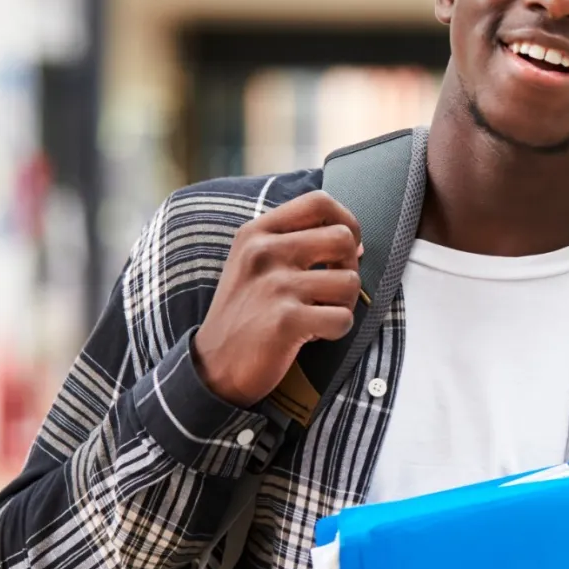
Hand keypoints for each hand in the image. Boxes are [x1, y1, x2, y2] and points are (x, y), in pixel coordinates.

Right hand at [192, 191, 362, 407]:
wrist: (213, 367)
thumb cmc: (246, 312)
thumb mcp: (254, 264)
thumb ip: (296, 243)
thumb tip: (355, 242)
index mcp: (257, 233)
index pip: (319, 202)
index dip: (346, 221)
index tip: (346, 246)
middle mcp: (264, 252)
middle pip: (343, 238)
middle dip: (350, 267)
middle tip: (331, 289)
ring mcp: (274, 285)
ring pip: (351, 281)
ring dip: (344, 304)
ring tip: (319, 314)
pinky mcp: (285, 320)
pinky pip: (343, 318)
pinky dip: (337, 331)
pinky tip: (312, 335)